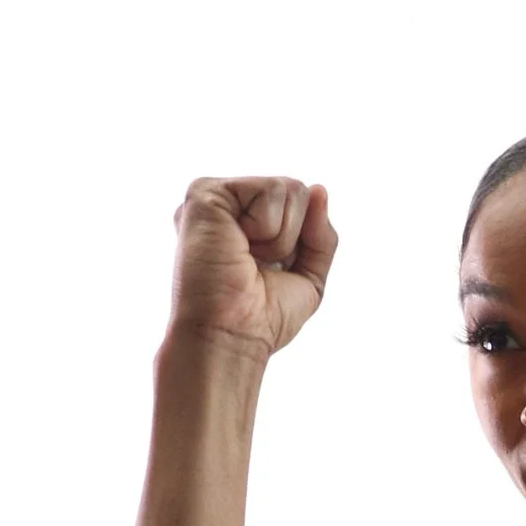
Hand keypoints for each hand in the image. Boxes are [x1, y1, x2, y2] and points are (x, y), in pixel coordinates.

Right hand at [167, 175, 337, 357]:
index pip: (298, 205)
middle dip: (293, 237)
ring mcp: (214, 196)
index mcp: (244, 222)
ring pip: (290, 188)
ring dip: (281, 237)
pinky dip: (268, 227)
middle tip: (258, 266)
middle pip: (297, 191)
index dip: (300, 242)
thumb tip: (319, 189)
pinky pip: (271, 189)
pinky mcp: (205, 192)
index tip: (270, 273)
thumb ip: (320, 233)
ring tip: (248, 259)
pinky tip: (239, 246)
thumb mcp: (308, 276)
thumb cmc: (261, 319)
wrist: (232, 337)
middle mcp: (227, 206)